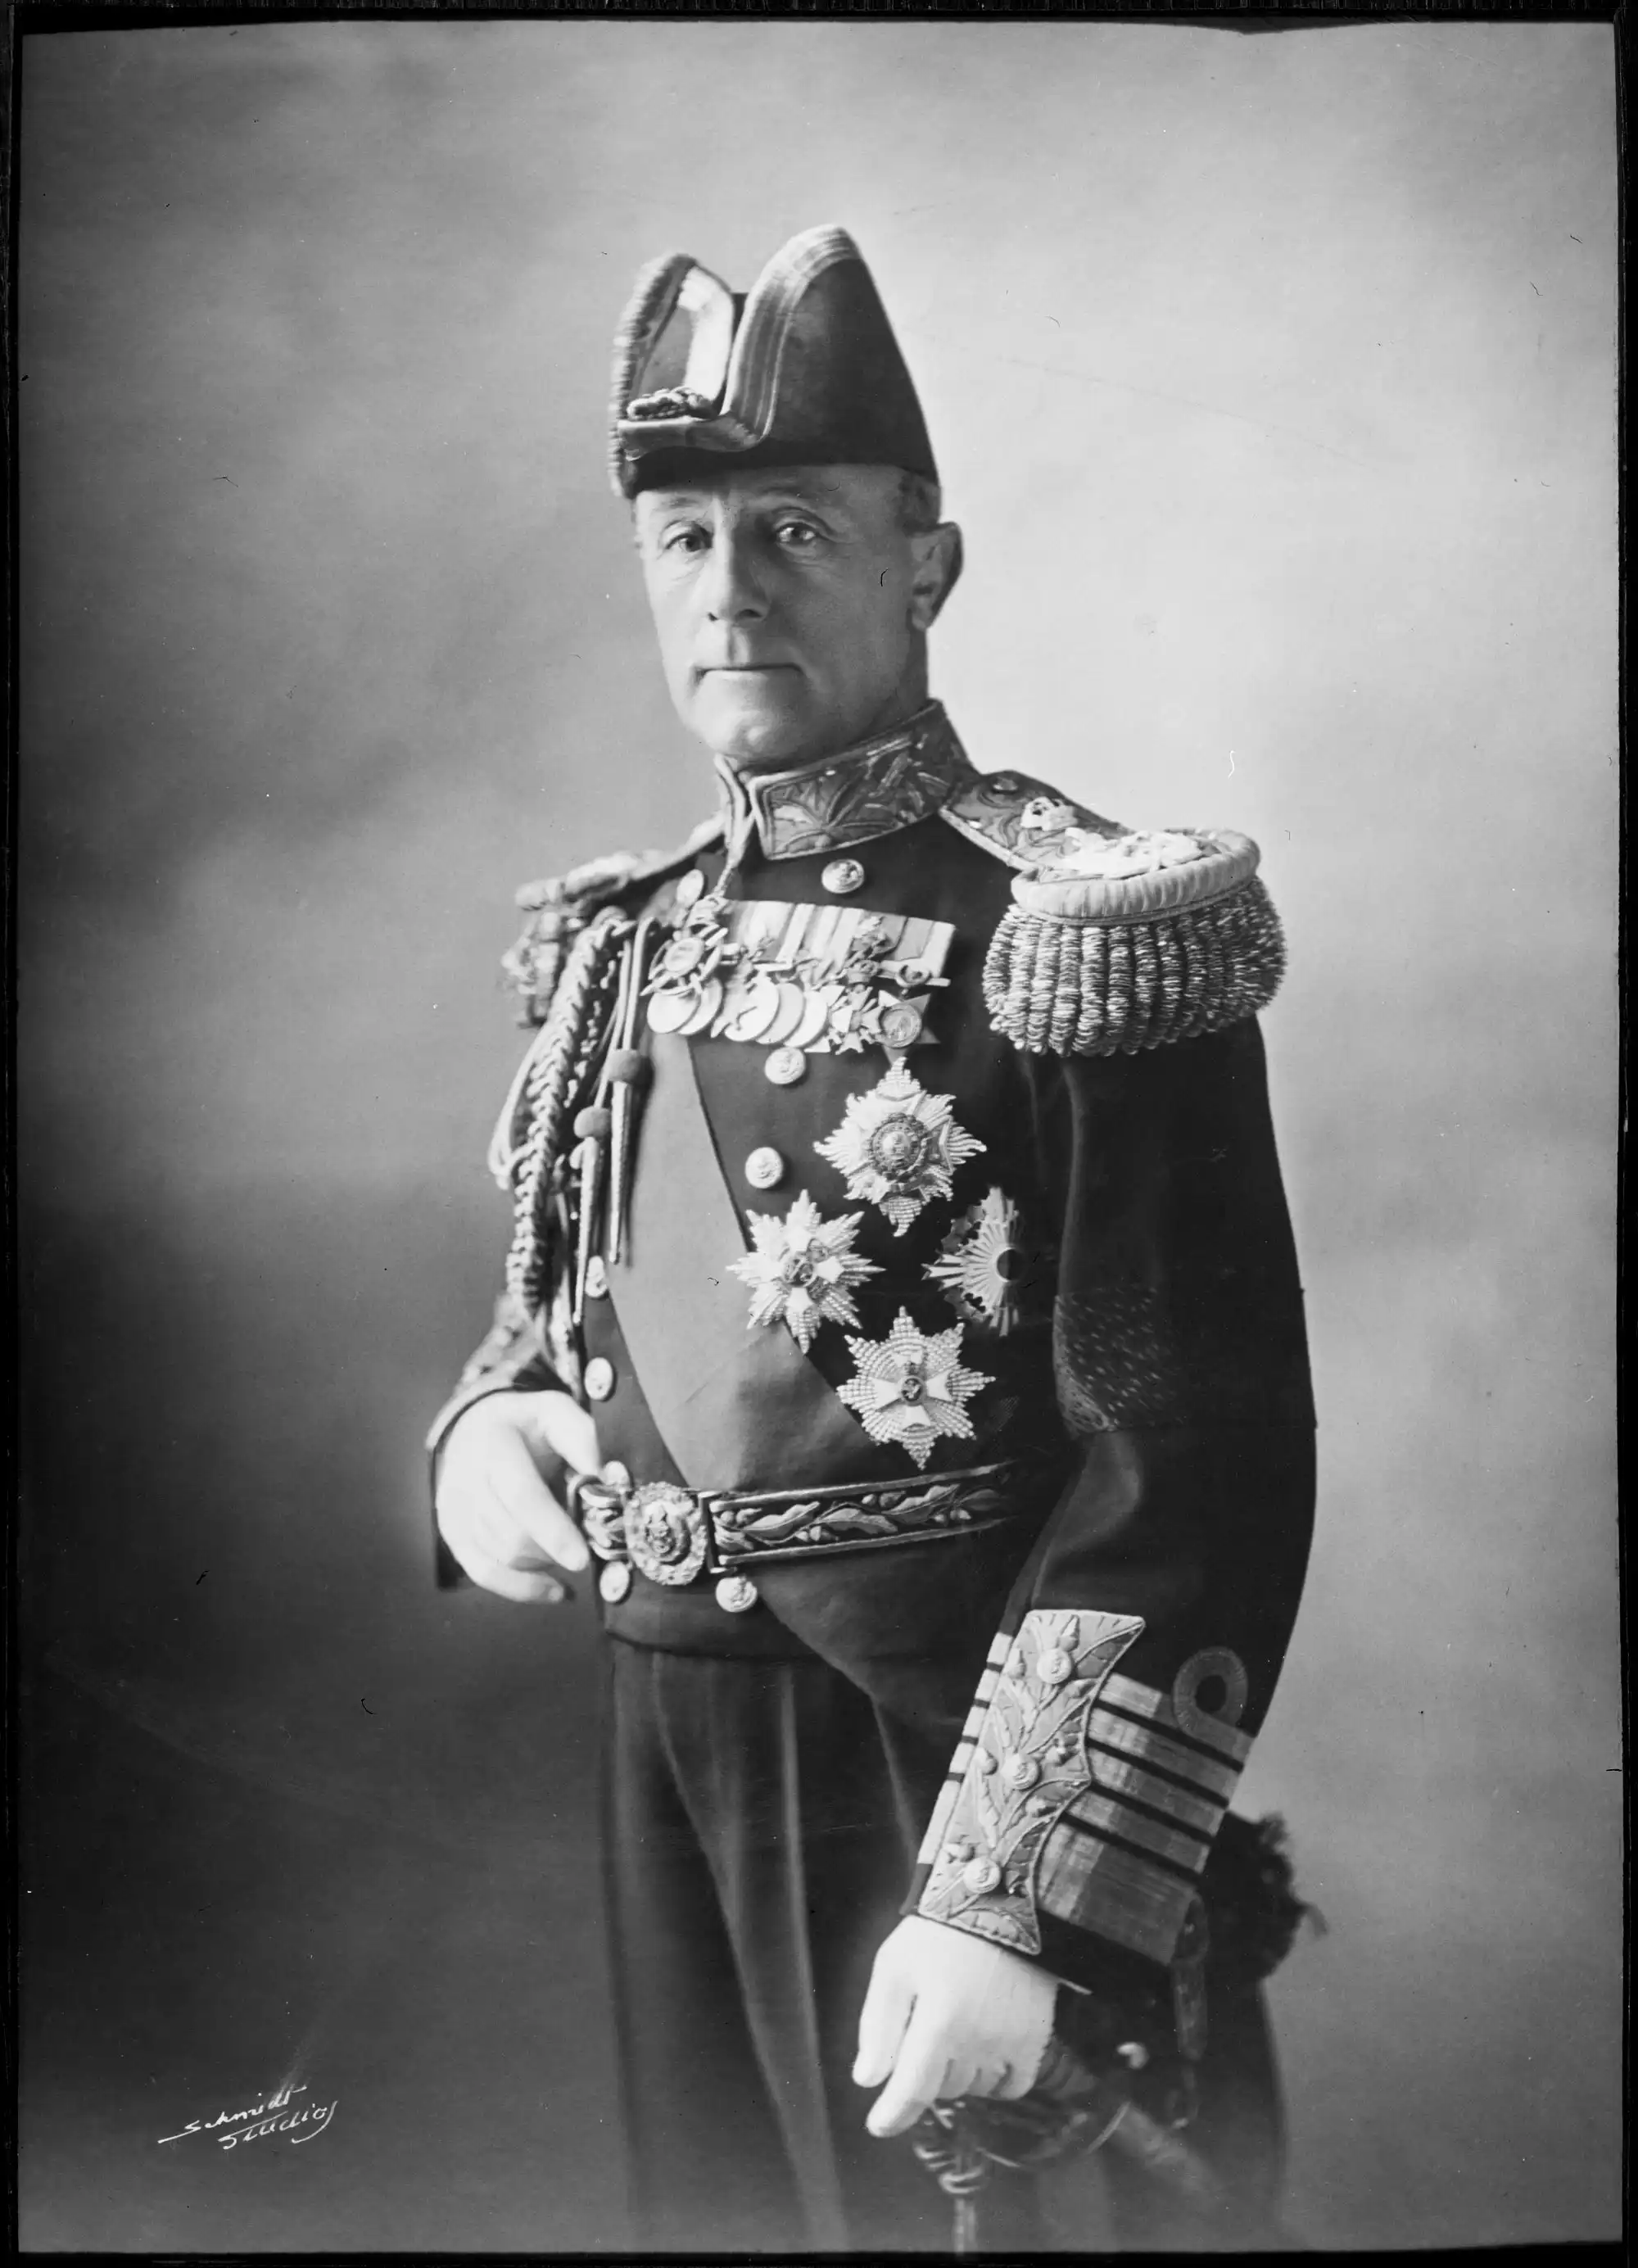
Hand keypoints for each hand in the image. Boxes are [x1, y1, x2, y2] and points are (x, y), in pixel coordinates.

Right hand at [435, 1390, 599, 1602]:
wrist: (472, 1428)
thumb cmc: (525, 1424)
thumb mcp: (556, 1413)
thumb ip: (584, 1441)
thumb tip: (608, 1483)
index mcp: (494, 1444)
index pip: (522, 1496)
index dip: (552, 1530)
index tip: (582, 1559)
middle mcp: (464, 1479)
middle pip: (512, 1536)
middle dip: (555, 1549)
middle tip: (588, 1543)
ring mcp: (453, 1510)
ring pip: (502, 1558)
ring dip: (544, 1563)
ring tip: (569, 1548)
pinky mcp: (451, 1534)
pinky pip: (484, 1574)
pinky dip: (523, 1589)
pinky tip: (554, 1590)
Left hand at [852, 1914, 1057, 2137]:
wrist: (1004, 1903)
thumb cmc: (940, 1933)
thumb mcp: (894, 1966)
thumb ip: (878, 2025)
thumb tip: (868, 2080)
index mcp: (938, 2022)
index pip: (912, 2091)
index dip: (893, 2115)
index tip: (878, 2125)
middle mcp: (977, 2041)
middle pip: (941, 2089)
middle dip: (924, 2074)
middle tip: (922, 2035)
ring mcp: (1010, 2043)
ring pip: (974, 2088)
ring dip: (957, 2074)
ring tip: (954, 2031)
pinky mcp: (1035, 2039)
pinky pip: (1012, 2086)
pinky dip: (994, 2080)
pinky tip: (984, 2054)